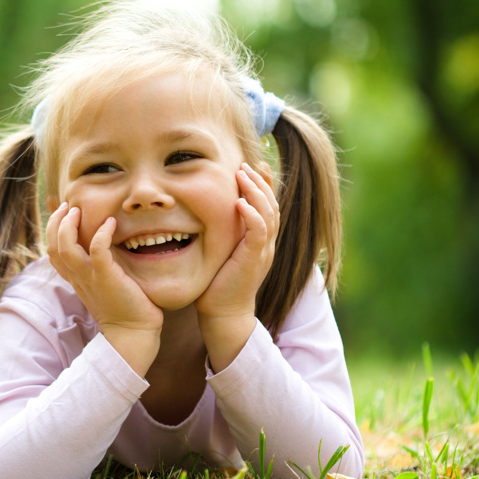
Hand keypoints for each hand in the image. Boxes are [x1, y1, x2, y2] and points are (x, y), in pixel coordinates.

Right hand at [46, 202, 162, 374]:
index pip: (53, 253)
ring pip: (65, 248)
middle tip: (68, 206)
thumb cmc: (125, 309)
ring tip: (78, 210)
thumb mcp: (106, 285)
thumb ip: (101, 268)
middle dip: (55, 223)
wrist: (134, 334)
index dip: (53, 231)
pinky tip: (110, 223)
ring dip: (68, 226)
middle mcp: (78, 277)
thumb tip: (105, 248)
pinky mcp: (107, 278)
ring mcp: (90, 278)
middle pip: (52, 247)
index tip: (65, 213)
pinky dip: (101, 234)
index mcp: (76, 279)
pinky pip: (98, 251)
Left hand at [196, 163, 279, 369]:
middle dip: (259, 182)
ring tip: (243, 175)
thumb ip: (223, 232)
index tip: (253, 165)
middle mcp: (265, 244)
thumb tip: (206, 211)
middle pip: (272, 205)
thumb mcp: (221, 251)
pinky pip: (259, 233)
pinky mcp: (254, 260)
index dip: (263, 184)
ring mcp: (262, 252)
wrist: (222, 313)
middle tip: (245, 165)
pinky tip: (241, 202)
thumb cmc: (216, 284)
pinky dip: (252, 216)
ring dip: (256, 192)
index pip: (267, 206)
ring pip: (268, 214)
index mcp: (259, 240)